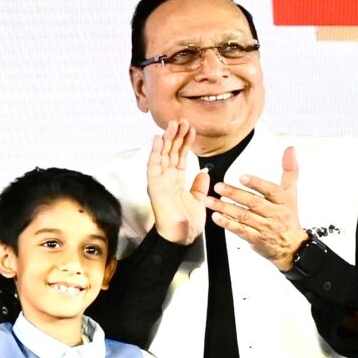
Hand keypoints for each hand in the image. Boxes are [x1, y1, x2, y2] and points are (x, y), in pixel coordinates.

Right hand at [146, 120, 211, 243]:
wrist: (182, 238)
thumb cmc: (187, 225)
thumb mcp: (199, 201)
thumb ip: (199, 186)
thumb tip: (203, 174)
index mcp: (176, 182)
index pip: (181, 157)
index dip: (185, 142)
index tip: (190, 129)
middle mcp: (166, 180)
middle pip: (171, 153)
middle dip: (176, 136)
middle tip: (181, 120)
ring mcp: (160, 182)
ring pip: (162, 155)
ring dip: (167, 139)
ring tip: (172, 124)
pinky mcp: (155, 187)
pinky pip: (153, 166)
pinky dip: (155, 152)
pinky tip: (158, 139)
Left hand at [212, 146, 308, 269]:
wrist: (291, 245)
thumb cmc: (288, 215)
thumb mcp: (291, 192)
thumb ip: (289, 170)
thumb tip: (290, 149)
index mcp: (283, 200)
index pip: (271, 190)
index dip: (256, 184)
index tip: (242, 177)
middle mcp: (274, 213)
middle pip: (253, 202)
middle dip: (234, 194)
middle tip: (218, 186)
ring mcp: (264, 227)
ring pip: (243, 216)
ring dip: (225, 208)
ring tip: (210, 200)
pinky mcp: (255, 238)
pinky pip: (240, 230)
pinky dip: (227, 223)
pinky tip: (216, 217)